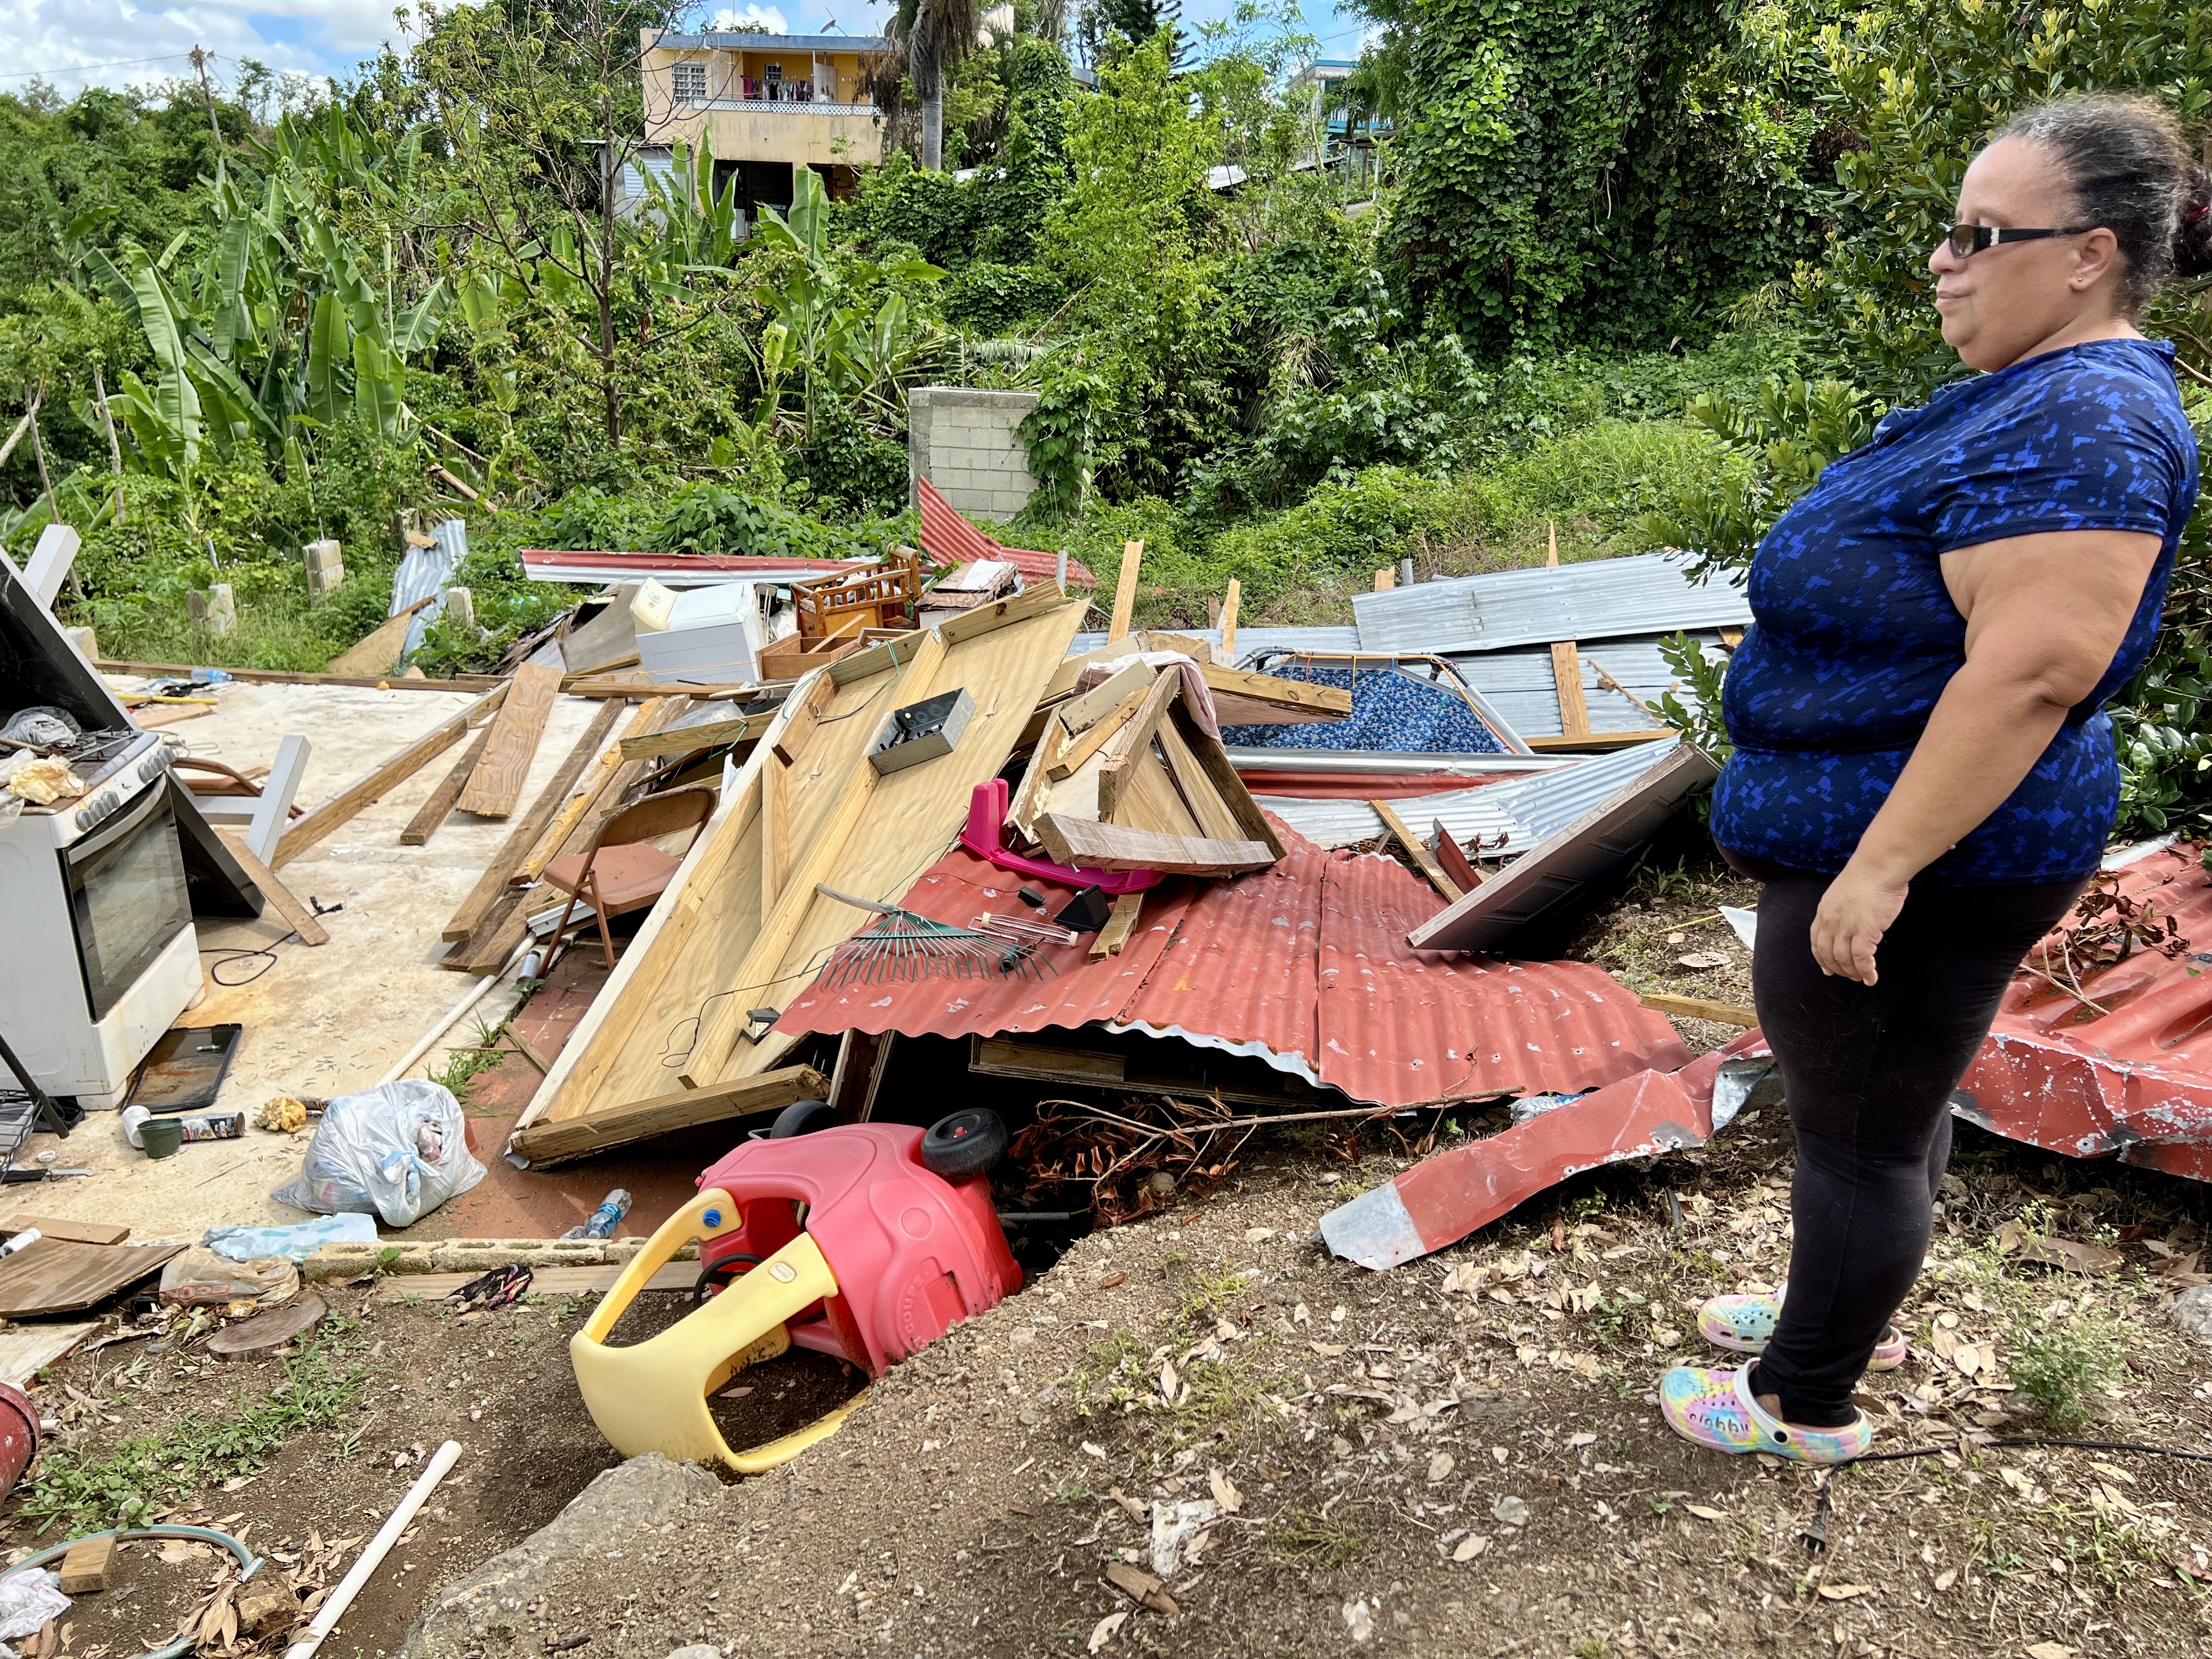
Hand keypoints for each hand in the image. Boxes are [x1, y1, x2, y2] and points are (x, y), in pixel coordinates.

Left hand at [1810, 861, 1910, 983]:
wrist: (1877, 869)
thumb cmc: (1866, 877)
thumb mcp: (1840, 894)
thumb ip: (1839, 910)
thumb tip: (1846, 923)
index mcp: (1823, 913)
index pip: (1816, 942)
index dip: (1821, 958)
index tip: (1827, 969)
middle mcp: (1831, 923)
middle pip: (1828, 954)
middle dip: (1838, 969)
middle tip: (1848, 976)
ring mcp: (1846, 928)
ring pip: (1844, 959)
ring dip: (1852, 972)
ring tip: (1861, 978)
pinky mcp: (1865, 932)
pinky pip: (1862, 959)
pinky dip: (1866, 971)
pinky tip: (1871, 977)